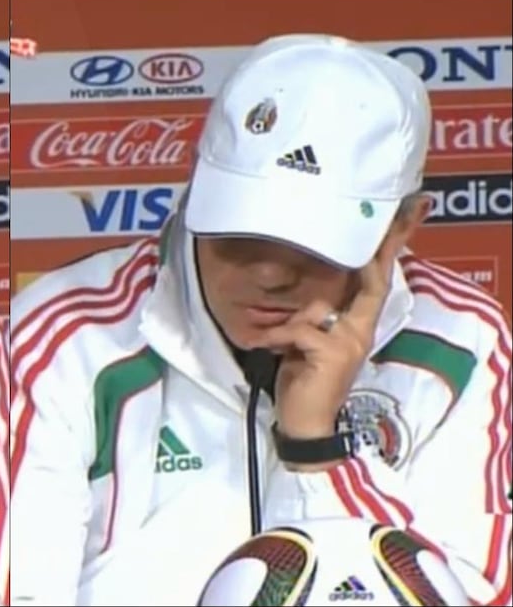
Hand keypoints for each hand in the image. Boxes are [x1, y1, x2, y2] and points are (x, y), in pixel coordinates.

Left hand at [258, 249, 393, 443]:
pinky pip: (299, 329)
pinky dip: (278, 336)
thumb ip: (314, 320)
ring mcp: (350, 342)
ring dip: (290, 321)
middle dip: (370, 260)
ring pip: (318, 307)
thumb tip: (306, 297)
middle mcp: (361, 331)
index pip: (375, 287)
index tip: (387, 231)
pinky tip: (270, 349)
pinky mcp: (332, 352)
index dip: (381, 259)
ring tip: (277, 341)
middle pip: (370, 286)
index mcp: (358, 329)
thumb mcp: (308, 344)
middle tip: (366, 241)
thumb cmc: (304, 383)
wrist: (306, 425)